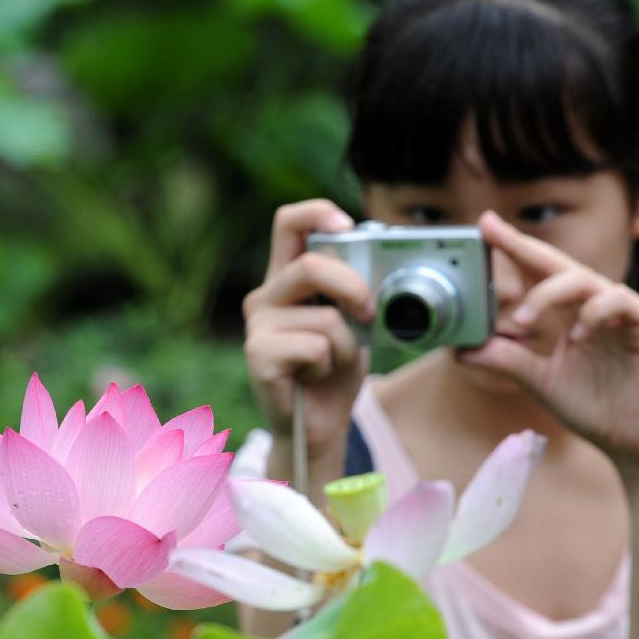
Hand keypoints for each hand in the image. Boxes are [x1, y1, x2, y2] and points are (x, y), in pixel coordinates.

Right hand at [243, 200, 374, 462]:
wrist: (318, 425)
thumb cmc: (334, 372)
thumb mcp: (353, 322)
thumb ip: (354, 288)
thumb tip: (380, 250)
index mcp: (286, 279)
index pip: (289, 223)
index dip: (318, 213)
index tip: (348, 226)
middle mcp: (265, 296)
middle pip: (311, 266)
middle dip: (354, 288)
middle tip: (369, 313)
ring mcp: (258, 326)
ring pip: (325, 317)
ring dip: (347, 345)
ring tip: (333, 362)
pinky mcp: (259, 355)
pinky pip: (316, 348)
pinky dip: (330, 365)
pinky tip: (314, 376)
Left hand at [458, 211, 638, 468]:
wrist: (631, 439)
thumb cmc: (591, 406)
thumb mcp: (538, 381)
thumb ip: (505, 360)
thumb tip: (460, 349)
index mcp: (567, 313)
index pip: (537, 274)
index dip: (513, 248)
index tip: (484, 226)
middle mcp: (593, 304)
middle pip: (557, 264)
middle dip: (523, 246)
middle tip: (492, 232)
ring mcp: (621, 312)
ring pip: (584, 279)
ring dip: (548, 294)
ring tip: (523, 321)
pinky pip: (618, 301)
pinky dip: (593, 312)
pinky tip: (576, 335)